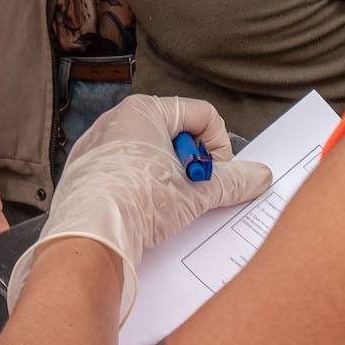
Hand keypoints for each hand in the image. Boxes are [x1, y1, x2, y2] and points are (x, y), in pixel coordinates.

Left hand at [8, 96, 272, 320]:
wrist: (89, 233)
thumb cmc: (136, 199)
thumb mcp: (196, 191)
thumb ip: (233, 181)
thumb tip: (258, 176)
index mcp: (144, 110)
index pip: (202, 115)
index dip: (218, 146)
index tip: (214, 175)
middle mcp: (117, 121)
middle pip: (176, 136)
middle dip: (190, 166)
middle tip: (191, 191)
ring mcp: (97, 148)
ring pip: (150, 157)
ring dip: (166, 180)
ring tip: (165, 206)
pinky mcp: (85, 174)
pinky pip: (125, 174)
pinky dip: (140, 191)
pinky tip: (140, 212)